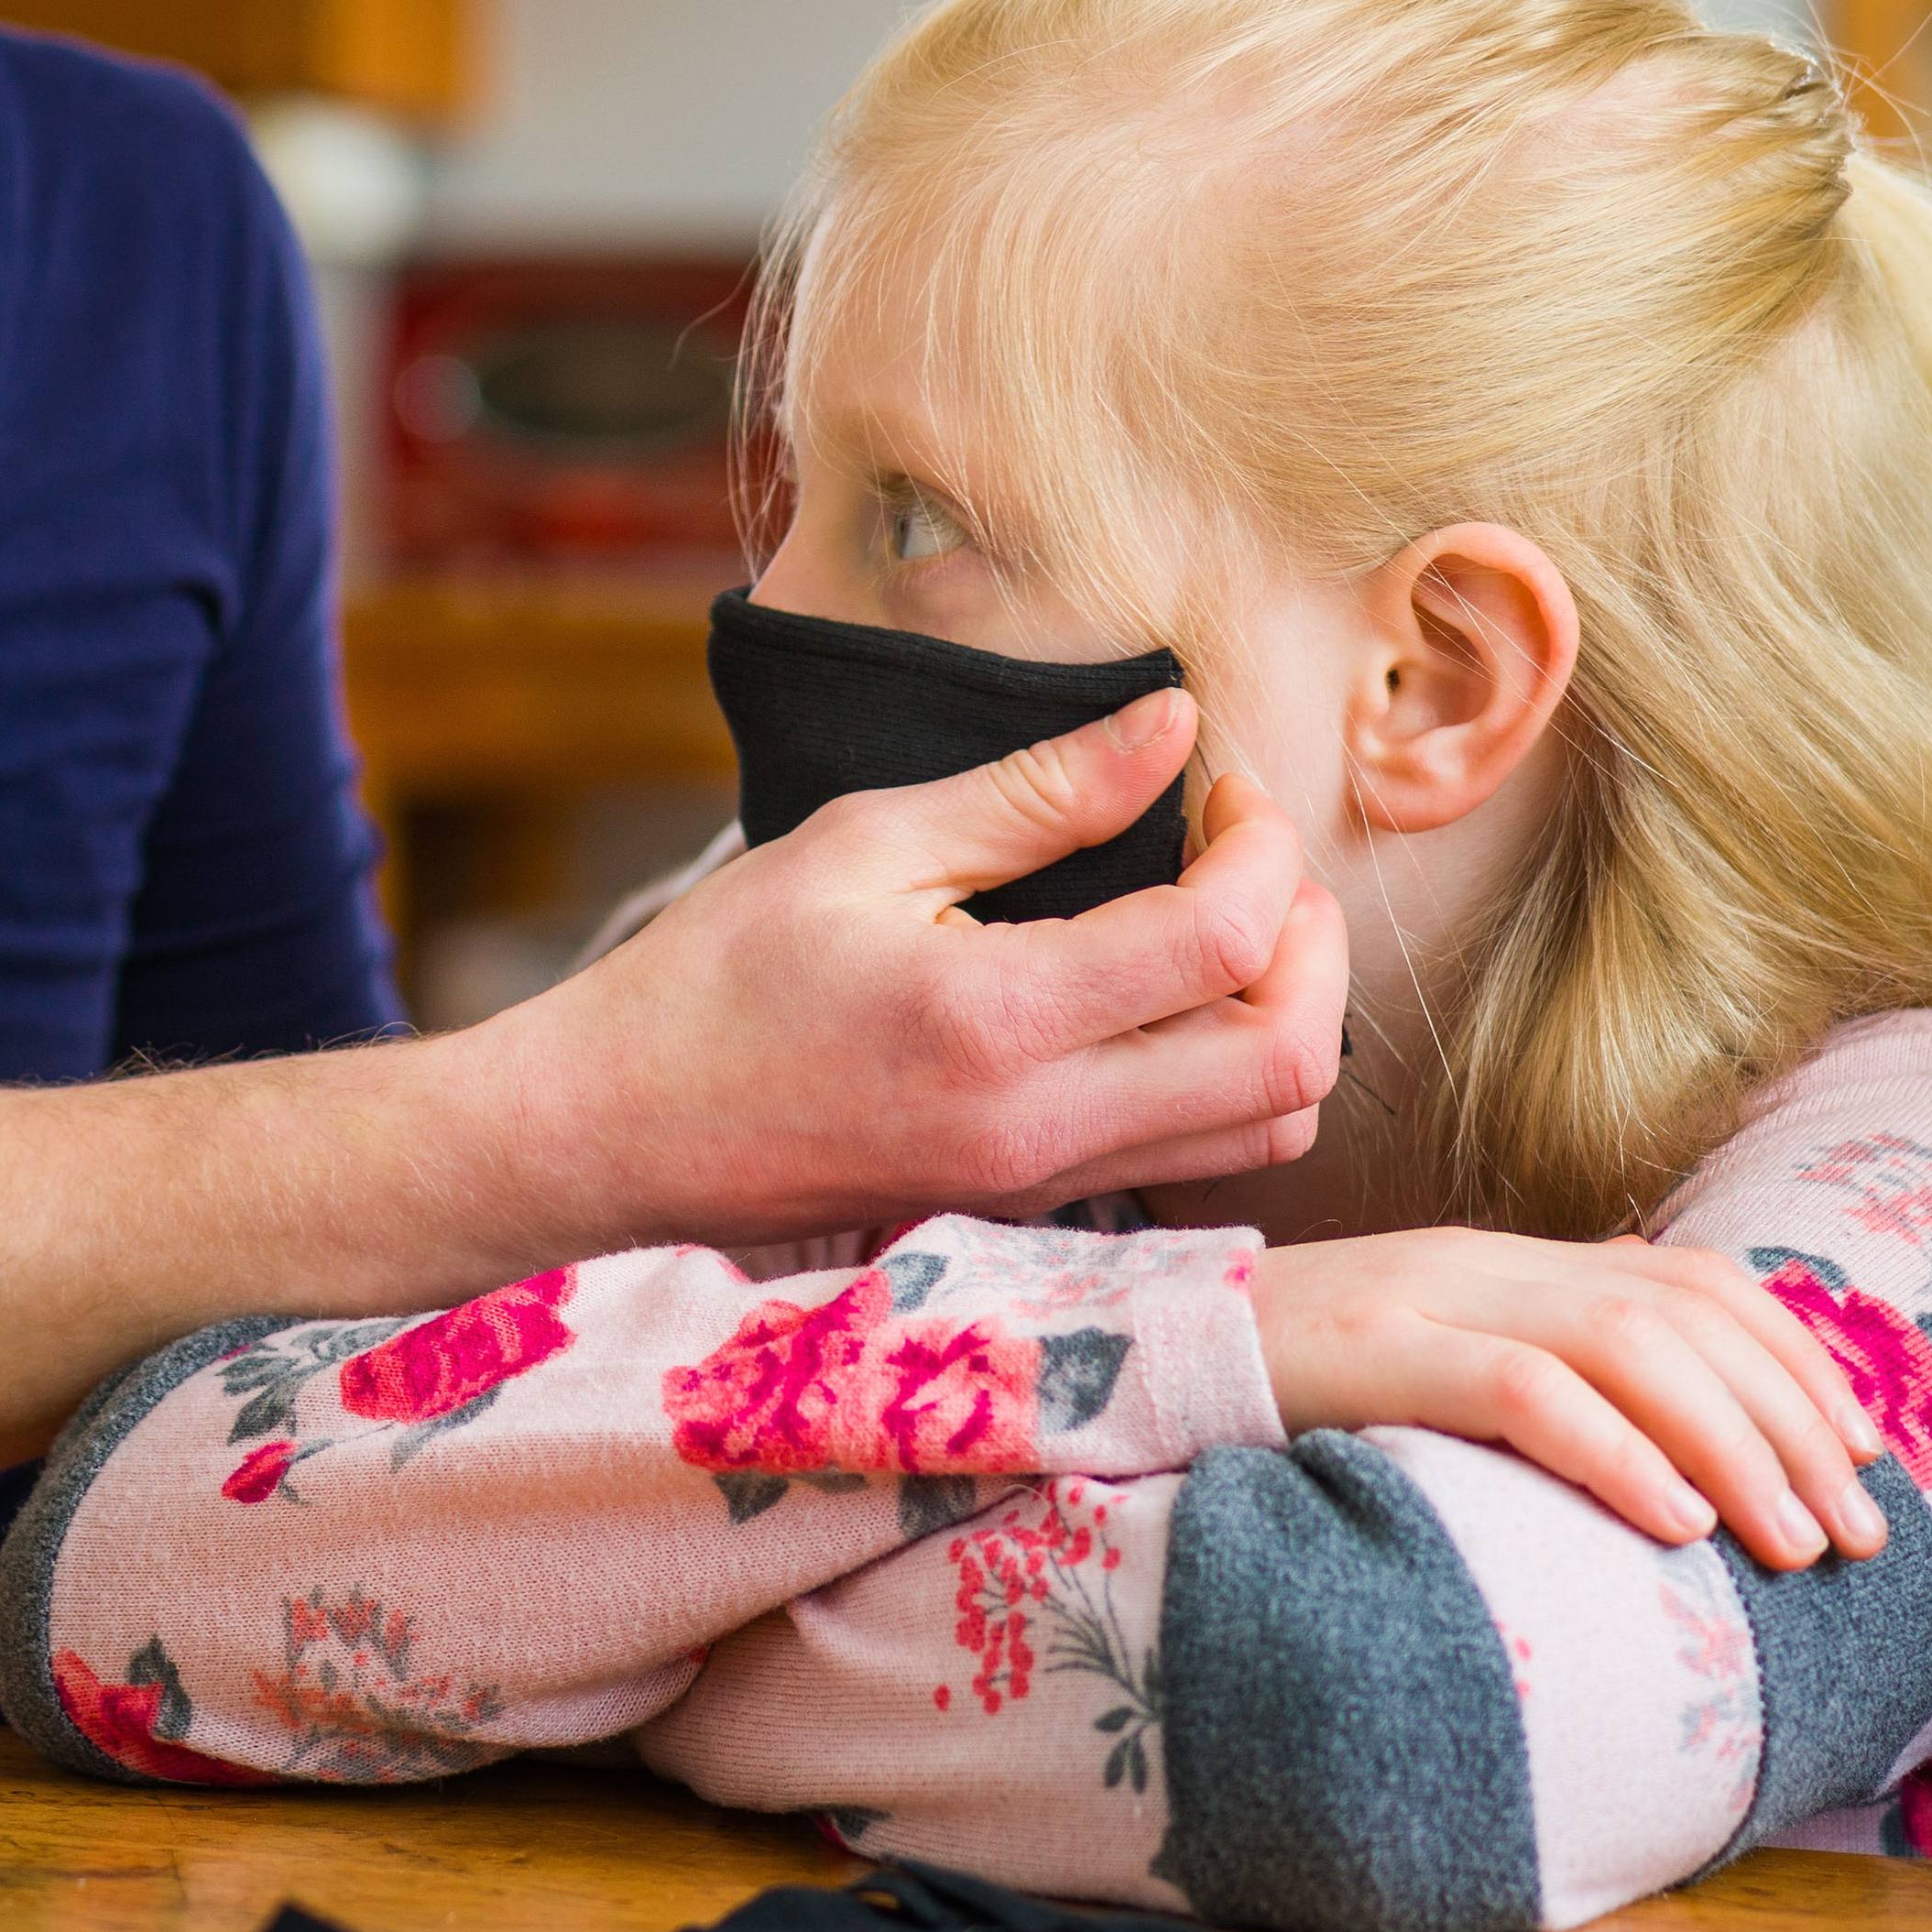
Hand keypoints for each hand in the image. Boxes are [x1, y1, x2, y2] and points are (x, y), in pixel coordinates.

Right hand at [472, 688, 1350, 1243]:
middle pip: (1290, 1060)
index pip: (1224, 941)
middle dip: (1313, 940)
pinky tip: (1168, 991)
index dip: (1261, 842)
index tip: (1217, 783)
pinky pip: (1203, 1153)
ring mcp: (1047, 1182)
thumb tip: (1172, 727)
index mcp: (998, 1022)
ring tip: (1227, 922)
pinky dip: (1234, 1068)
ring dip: (1289, 1014)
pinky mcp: (1036, 1204)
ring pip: (1270, 1127)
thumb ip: (1035, 792)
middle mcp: (1044, 1126)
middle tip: (1254, 855)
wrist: (619, 1133)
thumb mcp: (864, 844)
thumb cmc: (716, 978)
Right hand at [1246, 1226, 1891, 1567]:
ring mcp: (1425, 1295)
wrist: (1115, 1359)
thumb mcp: (1427, 1371)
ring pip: (1627, 1345)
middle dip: (1796, 1423)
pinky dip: (1616, 1453)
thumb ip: (1534, 1375)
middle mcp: (1484, 1262)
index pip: (1698, 1281)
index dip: (1800, 1362)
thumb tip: (1664, 1425)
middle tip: (1861, 1533)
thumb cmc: (1279, 1394)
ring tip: (1793, 1544)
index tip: (1868, 1458)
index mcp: (1510, 1262)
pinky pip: (1522, 1389)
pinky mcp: (1371, 1346)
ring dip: (1734, 1448)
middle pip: (1685, 1314)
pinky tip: (1676, 1526)